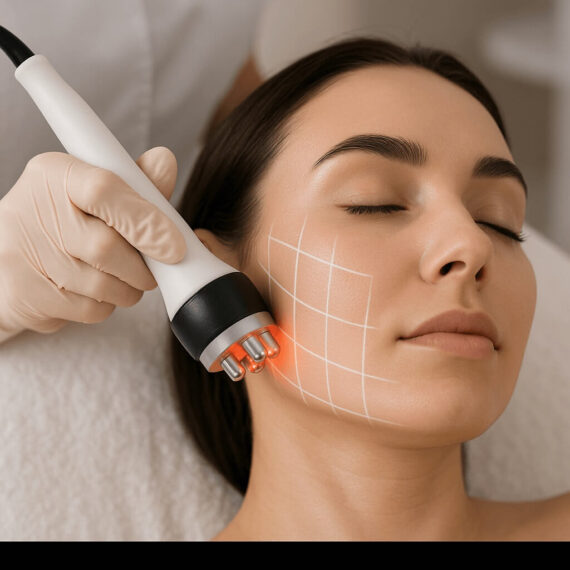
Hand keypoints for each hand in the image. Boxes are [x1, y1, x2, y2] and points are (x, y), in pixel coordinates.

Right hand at [0, 146, 185, 341]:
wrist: (11, 259)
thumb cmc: (62, 220)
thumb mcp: (92, 190)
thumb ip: (134, 182)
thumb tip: (165, 162)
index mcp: (54, 174)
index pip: (104, 190)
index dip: (145, 220)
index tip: (175, 245)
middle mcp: (30, 209)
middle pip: (105, 247)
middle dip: (142, 266)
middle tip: (152, 268)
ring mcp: (23, 254)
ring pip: (102, 284)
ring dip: (129, 288)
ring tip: (126, 278)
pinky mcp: (24, 293)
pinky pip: (89, 309)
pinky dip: (108, 305)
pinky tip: (99, 291)